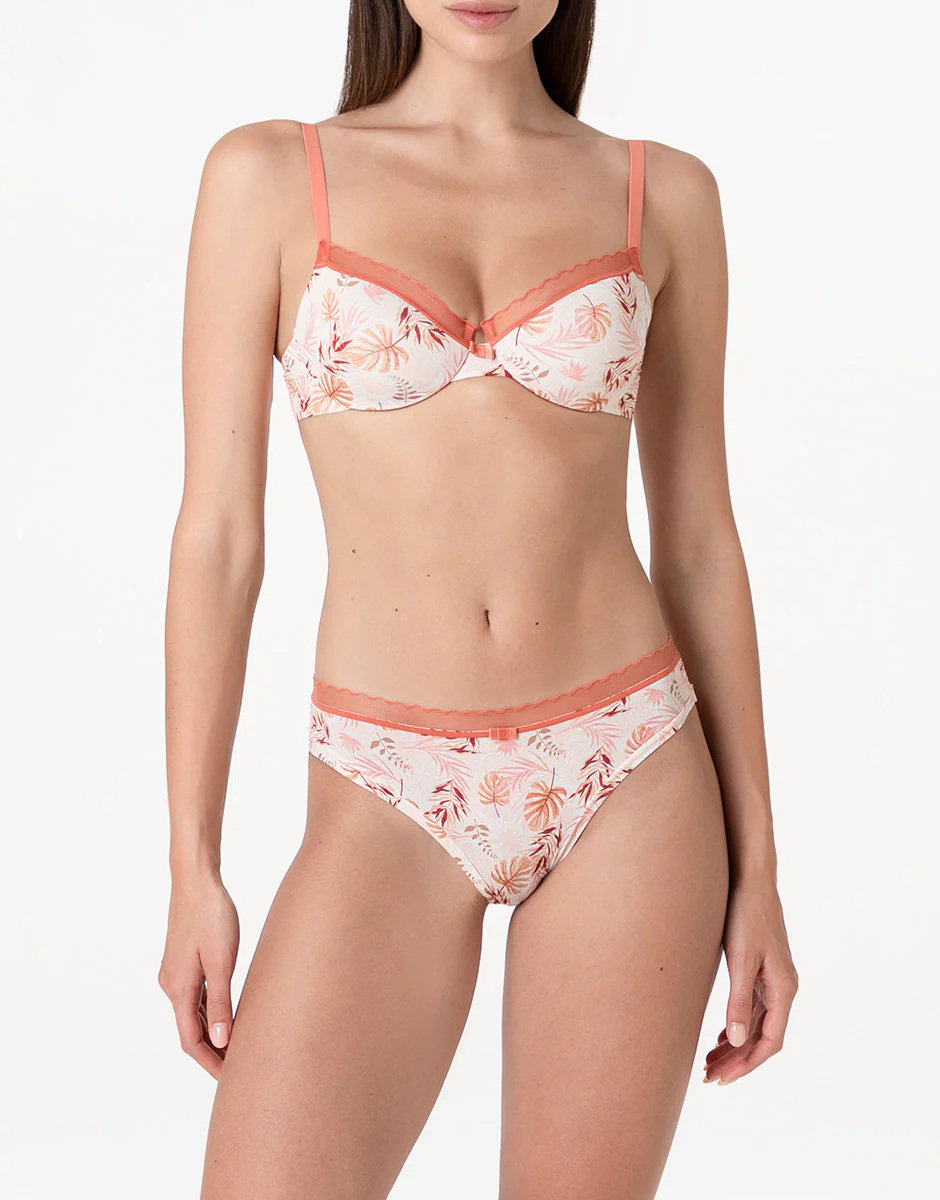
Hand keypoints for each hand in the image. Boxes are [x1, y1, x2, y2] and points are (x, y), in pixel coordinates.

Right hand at [158, 872, 239, 1078]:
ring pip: (193, 1013)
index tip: (231, 1079)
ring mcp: (176, 973)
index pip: (192, 1040)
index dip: (211, 1062)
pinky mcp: (184, 962)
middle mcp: (172, 985)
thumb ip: (221, 1002)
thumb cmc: (212, 915)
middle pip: (191, 1031)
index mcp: (179, 988)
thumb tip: (221, 1041)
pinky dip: (211, 1011)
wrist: (197, 880)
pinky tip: (229, 1013)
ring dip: (213, 1032)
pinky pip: (196, 996)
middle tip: (240, 1068)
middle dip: (213, 1052)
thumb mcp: (221, 960)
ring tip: (239, 1046)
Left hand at [704, 876, 797, 1084]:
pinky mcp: (761, 968)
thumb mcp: (740, 959)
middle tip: (708, 1077)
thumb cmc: (746, 914)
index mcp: (783, 989)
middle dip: (738, 1060)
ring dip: (735, 1045)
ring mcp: (773, 978)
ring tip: (709, 1062)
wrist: (750, 878)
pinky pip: (753, 1008)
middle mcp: (783, 987)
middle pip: (762, 1036)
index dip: (746, 1064)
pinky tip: (722, 1035)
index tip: (722, 1079)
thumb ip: (738, 1001)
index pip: (769, 1041)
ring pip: (756, 1023)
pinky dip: (738, 1025)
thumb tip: (737, 1042)